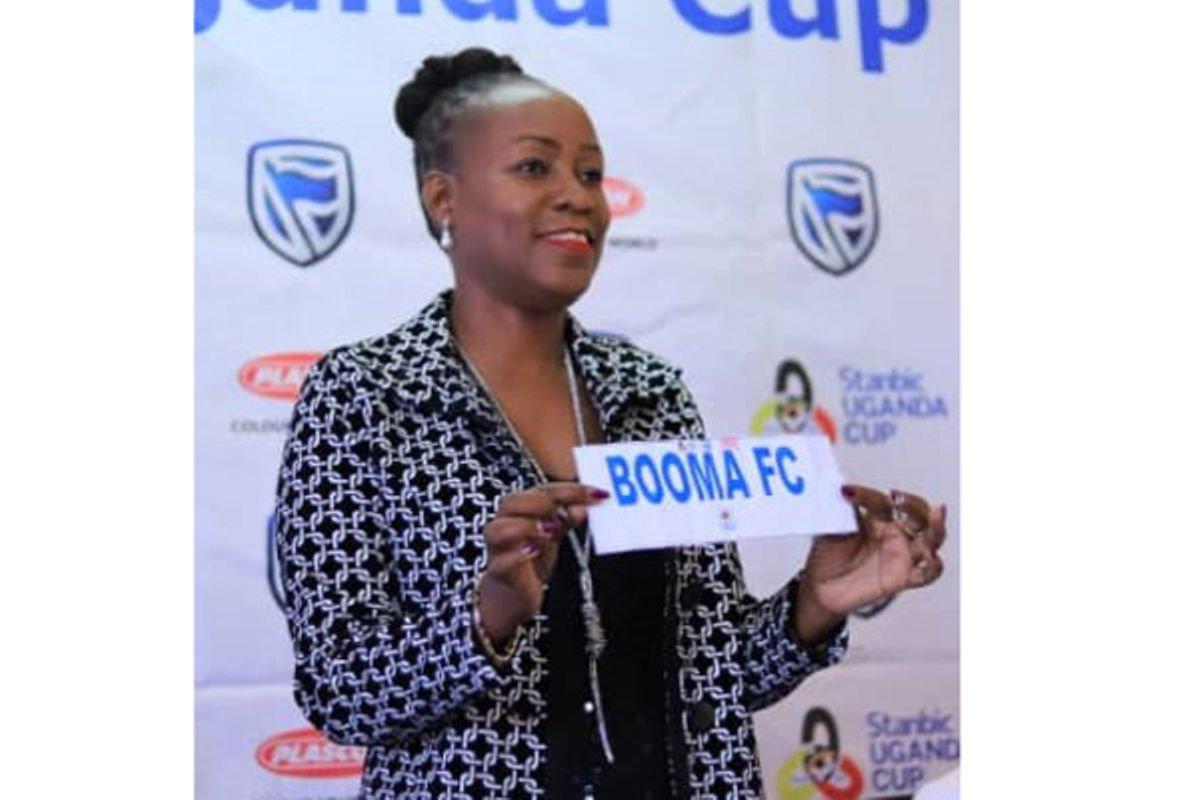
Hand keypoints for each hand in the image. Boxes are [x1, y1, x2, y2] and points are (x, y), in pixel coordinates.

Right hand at [477, 482, 608, 645]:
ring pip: (499, 530)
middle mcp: (504, 523)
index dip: (571, 490)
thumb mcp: (555, 534)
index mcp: (521, 509)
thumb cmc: (532, 558)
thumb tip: (582, 507)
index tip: (598, 495)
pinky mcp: (499, 572)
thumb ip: (567, 519)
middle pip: (513, 502)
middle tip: (570, 511)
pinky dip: (517, 555)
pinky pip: (501, 562)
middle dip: (544, 502)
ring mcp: (498, 548)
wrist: (513, 593)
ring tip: (552, 530)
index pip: (543, 491)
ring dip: (526, 527)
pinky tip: (533, 551)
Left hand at [793, 484, 948, 642]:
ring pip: (931, 539)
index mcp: (879, 519)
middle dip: (913, 504)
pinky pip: (927, 574)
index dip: (866, 496)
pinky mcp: (902, 578)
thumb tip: (842, 490)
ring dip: (936, 526)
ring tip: (936, 513)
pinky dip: (934, 566)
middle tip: (898, 499)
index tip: (847, 493)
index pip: (882, 502)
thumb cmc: (828, 556)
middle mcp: (895, 535)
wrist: (821, 587)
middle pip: (919, 514)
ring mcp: (901, 555)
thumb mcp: (830, 529)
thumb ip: (841, 512)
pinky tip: (930, 558)